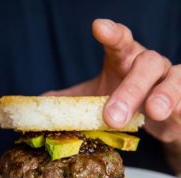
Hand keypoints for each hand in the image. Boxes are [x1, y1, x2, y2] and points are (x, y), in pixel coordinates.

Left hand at [45, 19, 180, 143]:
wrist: (160, 118)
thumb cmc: (128, 101)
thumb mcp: (99, 98)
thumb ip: (75, 99)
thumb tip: (41, 103)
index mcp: (126, 60)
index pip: (120, 41)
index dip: (112, 34)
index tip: (98, 27)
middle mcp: (149, 65)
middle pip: (144, 66)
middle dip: (129, 89)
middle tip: (111, 115)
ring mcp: (171, 80)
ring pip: (172, 81)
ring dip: (161, 97)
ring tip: (152, 112)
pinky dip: (177, 106)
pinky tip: (167, 116)